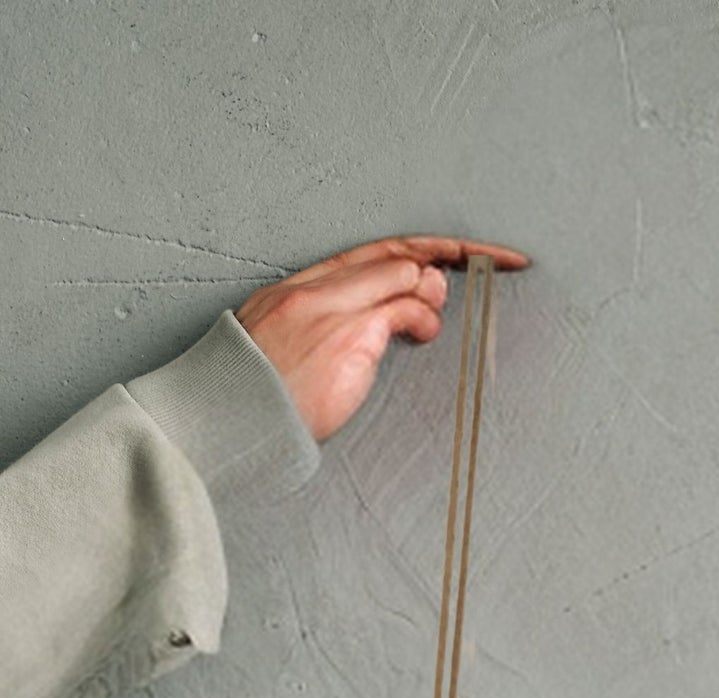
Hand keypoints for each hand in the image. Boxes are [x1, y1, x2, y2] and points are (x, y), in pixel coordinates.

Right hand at [235, 235, 528, 441]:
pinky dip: (425, 317)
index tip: (448, 254)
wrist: (226, 422)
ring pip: (404, 272)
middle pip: (394, 251)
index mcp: (294, 290)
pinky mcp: (351, 333)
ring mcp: (332, 307)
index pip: (367, 254)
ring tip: (434, 318)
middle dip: (448, 253)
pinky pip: (405, 307)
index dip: (414, 251)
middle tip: (489, 261)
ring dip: (434, 293)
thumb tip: (384, 326)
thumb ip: (331, 334)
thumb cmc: (256, 403)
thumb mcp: (287, 357)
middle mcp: (313, 289)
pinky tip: (427, 332)